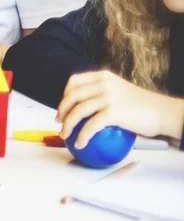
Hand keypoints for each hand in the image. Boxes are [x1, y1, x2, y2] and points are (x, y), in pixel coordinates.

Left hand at [57, 70, 175, 147]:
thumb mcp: (120, 91)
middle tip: (59, 122)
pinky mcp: (114, 112)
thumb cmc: (143, 106)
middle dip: (61, 109)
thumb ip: (104, 94)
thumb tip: (86, 108)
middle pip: (73, 95)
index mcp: (103, 76)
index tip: (63, 107)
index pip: (75, 81)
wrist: (162, 112)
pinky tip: (80, 144)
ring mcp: (108, 96)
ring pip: (78, 110)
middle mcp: (103, 83)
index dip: (65, 94)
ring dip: (68, 125)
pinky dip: (82, 136)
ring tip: (64, 135)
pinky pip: (91, 125)